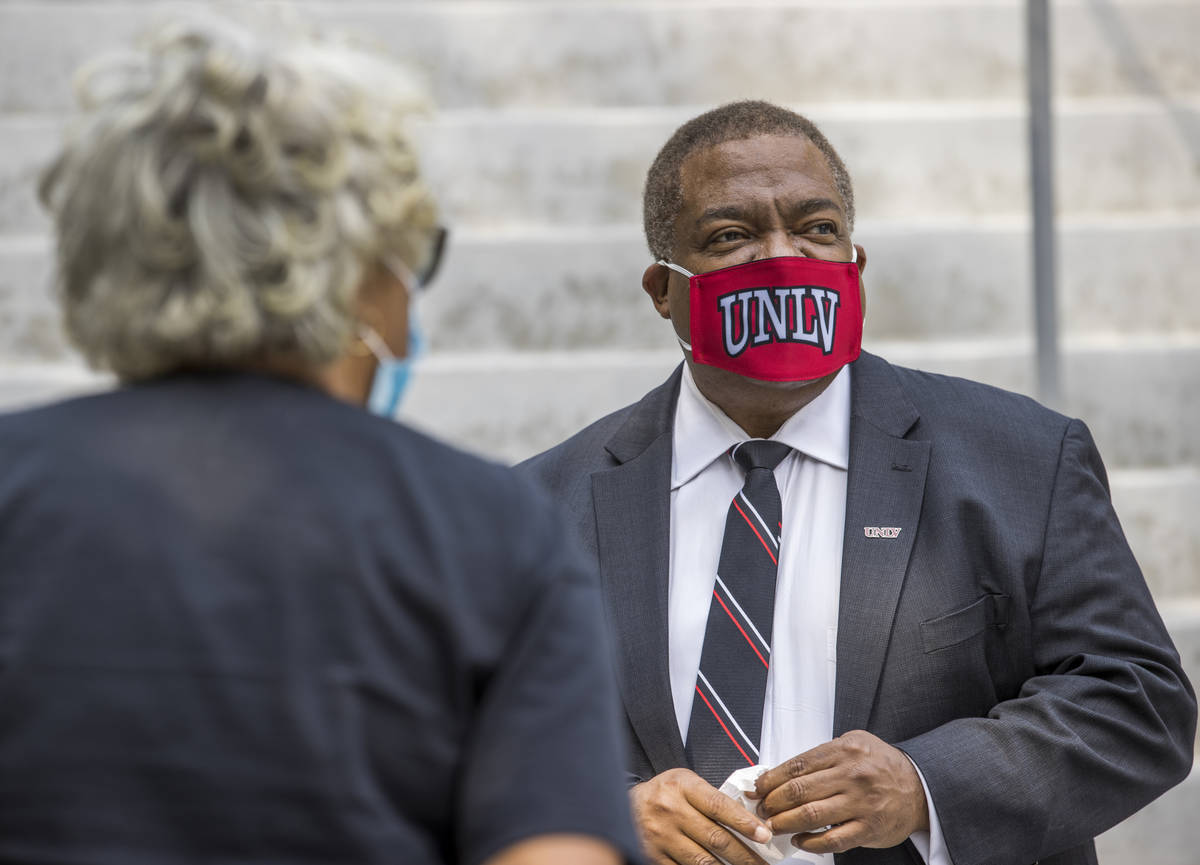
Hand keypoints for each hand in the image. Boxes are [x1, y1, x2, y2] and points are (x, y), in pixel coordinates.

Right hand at [631, 768, 772, 864]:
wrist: (623, 804)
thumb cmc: (663, 794)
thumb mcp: (685, 783)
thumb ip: (711, 799)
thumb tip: (749, 822)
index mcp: (682, 787)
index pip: (719, 806)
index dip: (745, 823)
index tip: (765, 835)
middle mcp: (670, 810)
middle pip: (716, 838)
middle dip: (745, 855)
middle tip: (763, 864)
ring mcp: (661, 836)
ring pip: (703, 861)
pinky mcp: (653, 856)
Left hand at [748, 730, 928, 855]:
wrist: (919, 787)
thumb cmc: (880, 766)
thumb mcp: (854, 744)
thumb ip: (822, 755)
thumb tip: (782, 771)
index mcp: (844, 750)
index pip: (797, 765)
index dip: (772, 778)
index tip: (759, 788)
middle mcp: (852, 775)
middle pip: (799, 790)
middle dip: (773, 802)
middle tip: (762, 809)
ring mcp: (861, 803)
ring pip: (811, 815)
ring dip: (785, 822)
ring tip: (772, 825)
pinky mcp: (868, 828)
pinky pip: (832, 840)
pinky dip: (810, 843)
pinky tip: (798, 840)